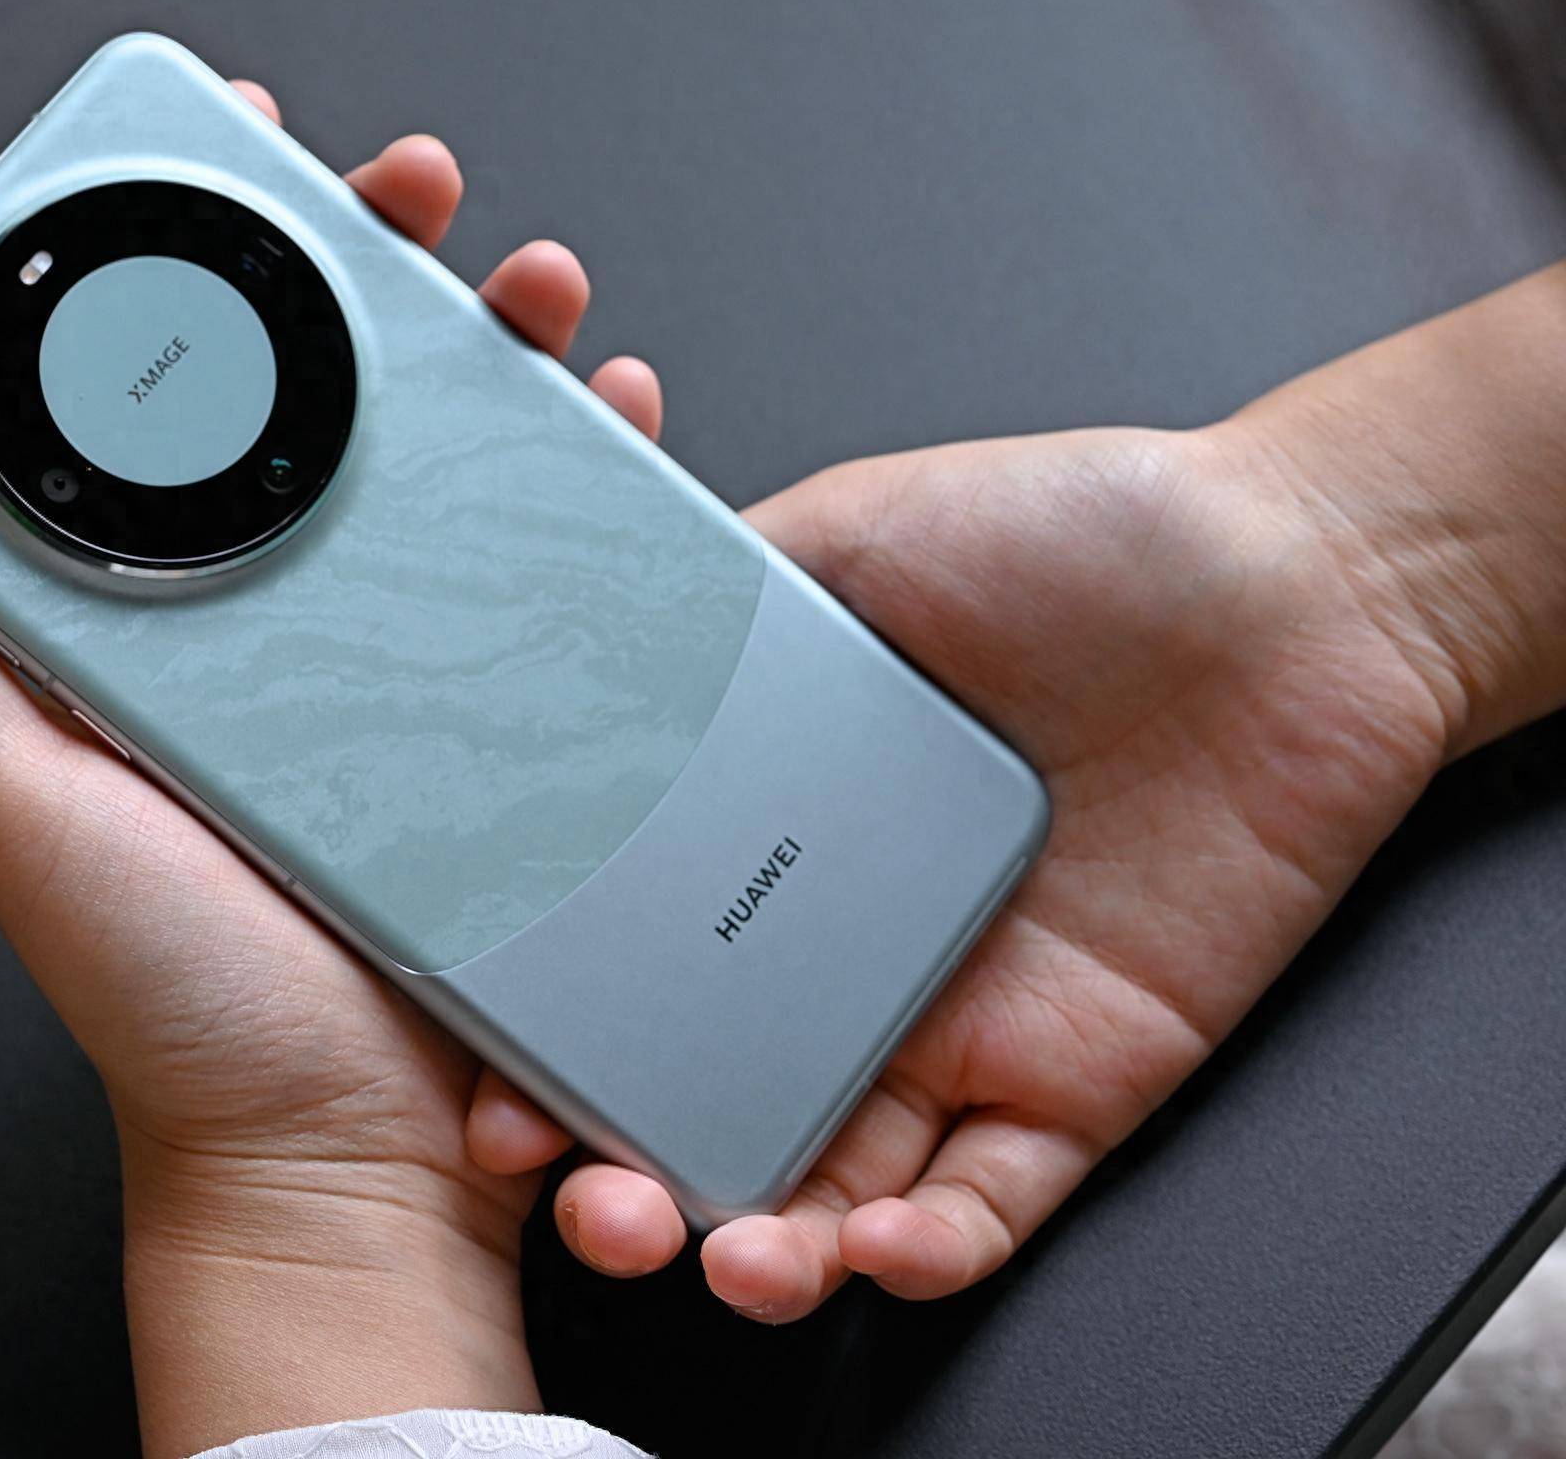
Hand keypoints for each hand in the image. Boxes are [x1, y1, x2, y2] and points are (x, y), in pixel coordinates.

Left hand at [0, 82, 664, 1455]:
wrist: (345, 1159)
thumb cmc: (174, 1009)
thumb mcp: (17, 807)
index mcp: (149, 626)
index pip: (163, 405)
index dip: (196, 273)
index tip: (223, 171)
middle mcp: (274, 624)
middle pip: (324, 400)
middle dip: (369, 267)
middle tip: (396, 192)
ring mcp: (401, 662)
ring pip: (455, 457)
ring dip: (495, 343)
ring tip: (517, 283)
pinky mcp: (516, 717)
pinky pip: (560, 567)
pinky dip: (594, 476)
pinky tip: (611, 416)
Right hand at [476, 270, 1565, 1322]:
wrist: (1299, 575)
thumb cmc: (1082, 533)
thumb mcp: (844, 540)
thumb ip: (702, 613)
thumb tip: (566, 640)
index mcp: (770, 838)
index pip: (630, 972)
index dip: (551, 1048)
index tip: (491, 1086)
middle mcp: (847, 951)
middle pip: (711, 1110)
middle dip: (636, 1187)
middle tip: (596, 1203)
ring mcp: (960, 1024)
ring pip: (836, 1189)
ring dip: (768, 1250)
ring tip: (733, 1258)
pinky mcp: (1079, 1079)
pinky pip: (990, 1205)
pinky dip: (928, 1250)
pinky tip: (881, 1246)